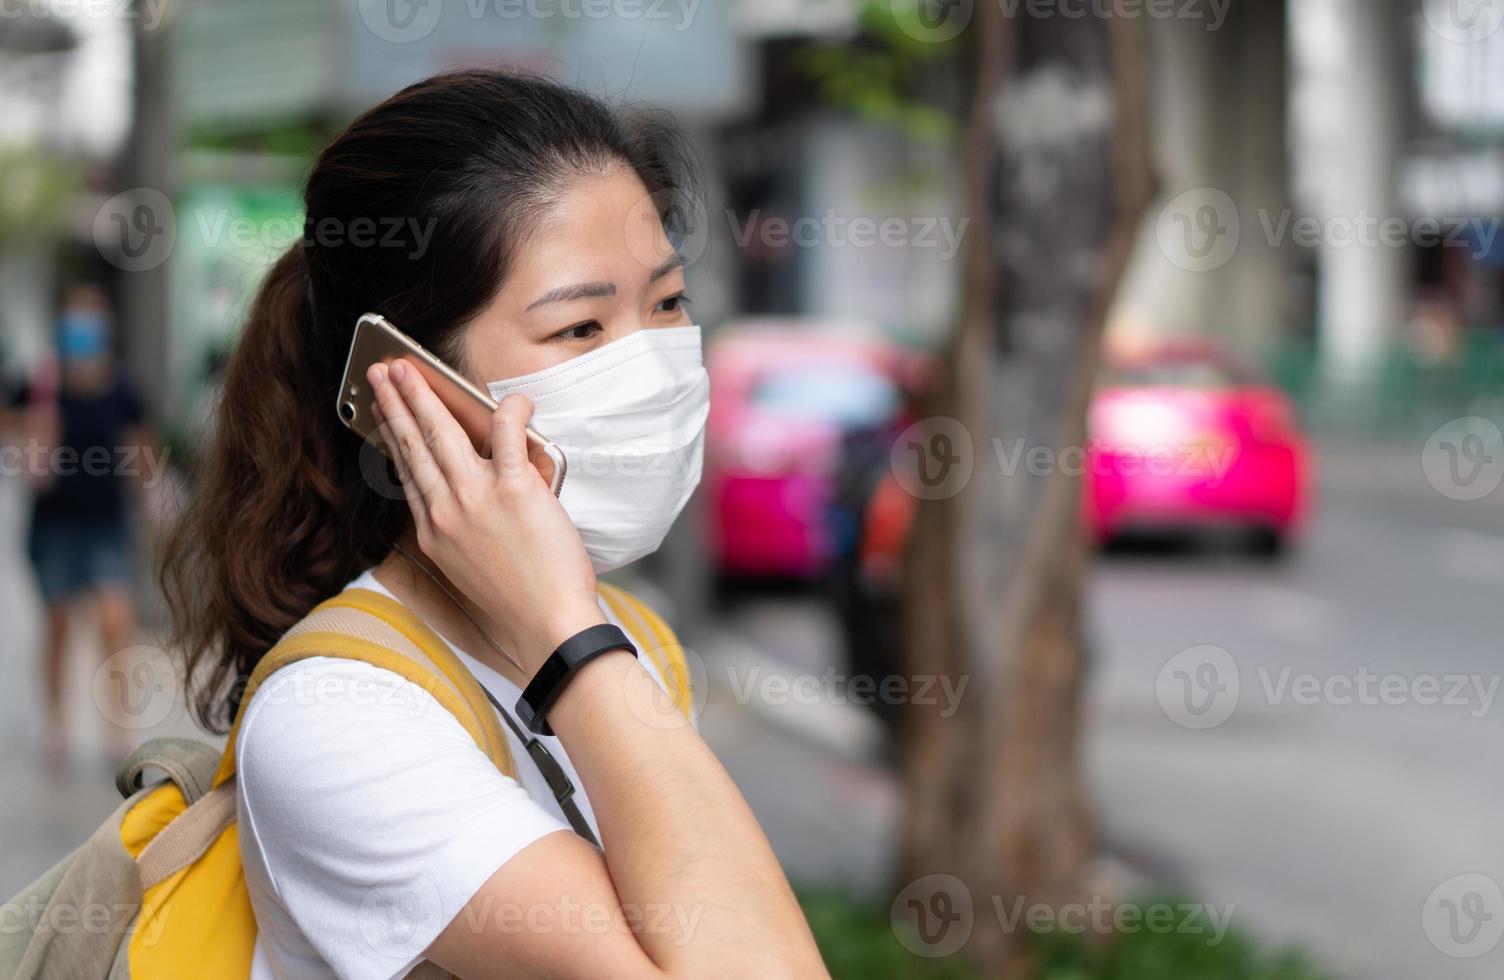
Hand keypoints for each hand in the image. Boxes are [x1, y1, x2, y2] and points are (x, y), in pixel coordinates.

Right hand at [369, 359, 603, 672]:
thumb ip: (466, 527)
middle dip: (395, 403)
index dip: (393, 438)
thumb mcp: (472, 565)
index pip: (408, 473)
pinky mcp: (513, 489)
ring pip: (441, 434)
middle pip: (413, 446)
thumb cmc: (521, 601)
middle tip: (380, 374)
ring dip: (422, 396)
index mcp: (435, 532)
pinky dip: (510, 411)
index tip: (383, 415)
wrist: (547, 624)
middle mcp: (446, 511)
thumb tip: (476, 489)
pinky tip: (511, 398)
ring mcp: (476, 498)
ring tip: (408, 369)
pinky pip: (506, 435)